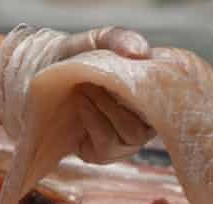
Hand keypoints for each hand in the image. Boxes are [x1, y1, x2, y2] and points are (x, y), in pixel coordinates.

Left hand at [0, 24, 154, 163]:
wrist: (45, 78)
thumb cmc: (78, 59)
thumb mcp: (98, 41)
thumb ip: (118, 39)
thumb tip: (140, 53)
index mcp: (152, 97)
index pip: (168, 104)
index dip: (149, 92)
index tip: (125, 74)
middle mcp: (145, 122)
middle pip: (148, 123)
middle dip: (119, 102)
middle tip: (93, 82)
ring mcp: (125, 142)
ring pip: (129, 135)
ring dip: (105, 110)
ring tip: (84, 91)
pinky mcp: (102, 154)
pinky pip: (106, 147)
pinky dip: (93, 123)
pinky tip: (81, 107)